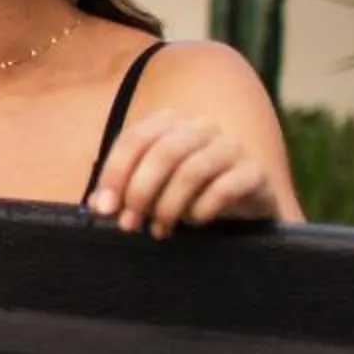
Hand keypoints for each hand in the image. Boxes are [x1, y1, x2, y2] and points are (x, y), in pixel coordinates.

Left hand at [87, 112, 277, 236]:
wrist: (242, 206)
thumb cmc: (186, 193)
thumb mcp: (150, 190)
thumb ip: (122, 192)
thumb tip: (99, 204)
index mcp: (171, 123)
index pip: (135, 139)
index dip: (115, 174)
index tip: (104, 209)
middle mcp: (202, 127)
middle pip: (162, 153)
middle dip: (139, 193)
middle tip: (130, 225)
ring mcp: (231, 147)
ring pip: (192, 171)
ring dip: (168, 206)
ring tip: (160, 230)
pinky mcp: (255, 173)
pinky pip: (224, 189)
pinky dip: (202, 210)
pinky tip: (194, 223)